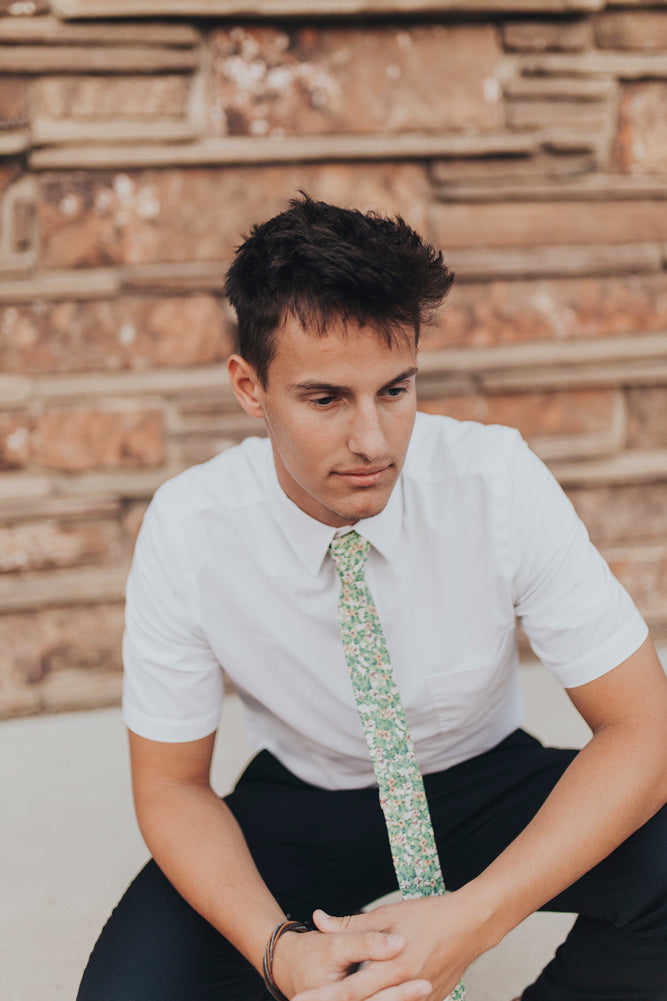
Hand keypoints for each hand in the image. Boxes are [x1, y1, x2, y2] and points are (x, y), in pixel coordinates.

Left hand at [293, 892, 489, 1000]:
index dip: (322, 999)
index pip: (348, 991)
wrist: (471, 925)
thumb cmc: (428, 915)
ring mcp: (422, 999)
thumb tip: (319, 920)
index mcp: (391, 968)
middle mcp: (406, 989)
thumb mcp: (386, 914)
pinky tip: (381, 994)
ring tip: (339, 999)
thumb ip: (351, 924)